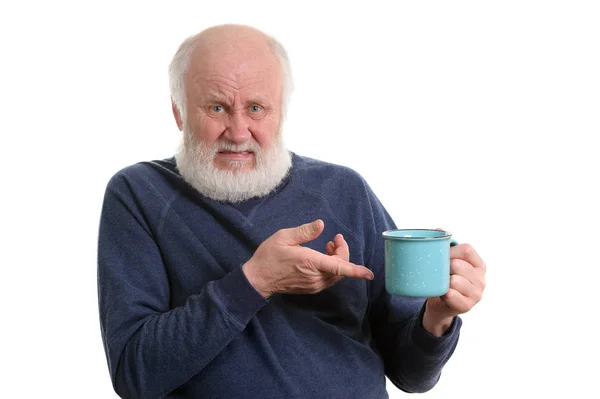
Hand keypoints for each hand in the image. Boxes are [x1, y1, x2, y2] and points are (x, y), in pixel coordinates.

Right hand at [242, 220, 373, 297]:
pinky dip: (332, 267)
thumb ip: (305, 231)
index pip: (339, 268)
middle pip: (341, 268)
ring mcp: (314, 285)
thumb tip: (321, 224)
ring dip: (338, 260)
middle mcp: (315, 277)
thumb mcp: (284, 237)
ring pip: (337, 274)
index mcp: (310, 262)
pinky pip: (329, 278)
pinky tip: (323, 257)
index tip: (370, 274)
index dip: (356, 271)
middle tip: (335, 238)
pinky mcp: (311, 288)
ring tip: (328, 245)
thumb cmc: (269, 256)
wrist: (258, 279)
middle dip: (343, 252)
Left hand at [423, 243, 486, 335]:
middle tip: (437, 272)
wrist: (440, 305)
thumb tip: (438, 229)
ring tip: (440, 283)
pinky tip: (442, 293)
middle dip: (444, 267)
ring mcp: (477, 294)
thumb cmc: (444, 280)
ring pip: (454, 280)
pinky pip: (451, 295)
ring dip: (443, 281)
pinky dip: (444, 293)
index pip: (467, 250)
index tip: (440, 256)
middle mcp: (481, 279)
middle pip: (459, 265)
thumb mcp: (447, 263)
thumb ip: (444, 246)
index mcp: (479, 265)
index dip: (450, 251)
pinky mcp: (468, 306)